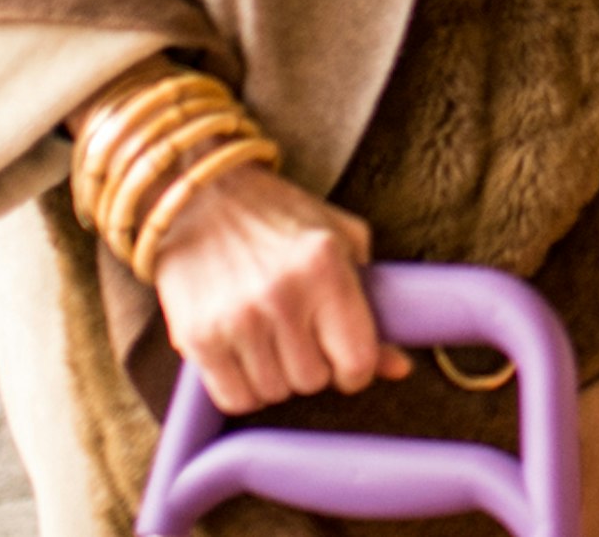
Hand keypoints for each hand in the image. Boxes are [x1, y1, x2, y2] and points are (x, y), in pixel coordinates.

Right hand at [145, 158, 406, 414]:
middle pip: (312, 381)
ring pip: (273, 393)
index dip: (356, 369)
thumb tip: (400, 369)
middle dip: (312, 367)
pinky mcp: (198, 336)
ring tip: (268, 339)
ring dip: (276, 377)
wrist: (201, 198)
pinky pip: (234, 399)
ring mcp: (237, 317)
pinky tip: (243, 355)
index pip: (357, 360)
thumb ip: (373, 303)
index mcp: (325, 266)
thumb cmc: (280, 218)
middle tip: (298, 335)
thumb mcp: (340, 241)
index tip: (344, 358)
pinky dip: (243, 388)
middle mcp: (282, 294)